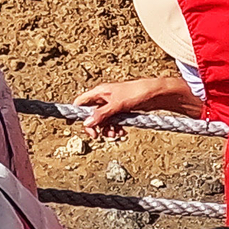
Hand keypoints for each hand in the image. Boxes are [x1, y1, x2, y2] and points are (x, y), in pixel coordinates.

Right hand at [64, 76, 190, 139]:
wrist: (155, 93)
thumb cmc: (136, 92)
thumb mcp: (117, 105)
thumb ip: (102, 114)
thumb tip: (87, 123)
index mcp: (100, 92)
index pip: (81, 102)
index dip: (76, 113)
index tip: (72, 125)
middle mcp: (104, 98)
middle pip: (91, 115)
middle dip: (95, 127)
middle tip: (98, 136)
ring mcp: (113, 105)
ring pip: (103, 121)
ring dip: (107, 129)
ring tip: (116, 134)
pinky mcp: (121, 111)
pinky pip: (113, 122)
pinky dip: (115, 128)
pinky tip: (122, 132)